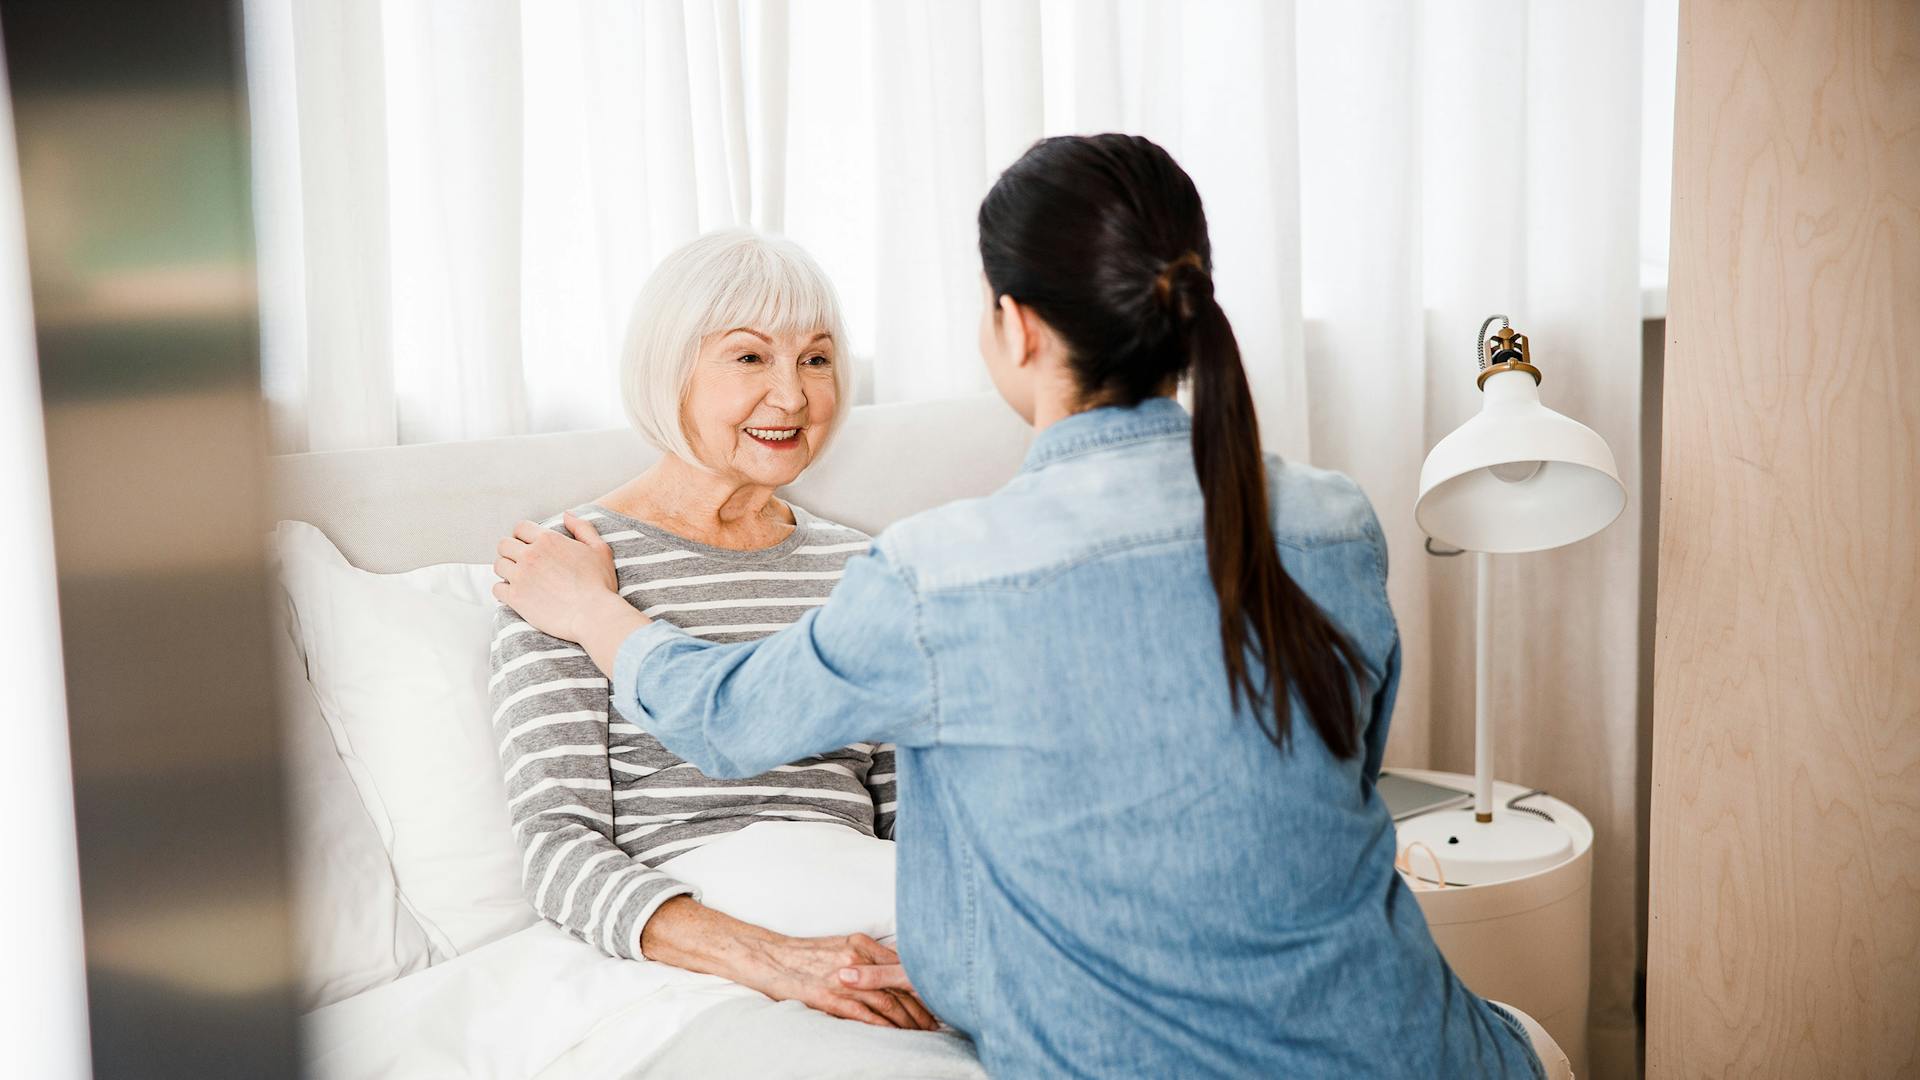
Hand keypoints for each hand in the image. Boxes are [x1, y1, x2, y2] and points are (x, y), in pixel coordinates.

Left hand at [492, 512, 630, 644]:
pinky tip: (514, 593)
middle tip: (520, 561)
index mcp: (548, 540)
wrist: (594, 615)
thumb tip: (567, 515)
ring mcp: (521, 576)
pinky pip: (497, 588)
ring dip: (506, 569)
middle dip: (510, 551)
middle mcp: (530, 555)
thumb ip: (582, 528)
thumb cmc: (599, 583)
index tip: (526, 544)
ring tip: (517, 577)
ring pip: (499, 565)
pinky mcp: (516, 598)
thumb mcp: (599, 549)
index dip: (522, 535)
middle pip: (504, 545)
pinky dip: (503, 590)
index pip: (520, 528)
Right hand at [736, 932, 937, 1030]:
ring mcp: (844, 979)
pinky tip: (895, 1036)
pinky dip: (884, 1026)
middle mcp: (857, 959)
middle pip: (899, 986)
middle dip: (920, 1008)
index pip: (900, 967)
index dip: (920, 987)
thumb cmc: (802, 954)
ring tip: (920, 1034)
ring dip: (907, 1021)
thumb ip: (864, 957)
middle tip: (934, 1024)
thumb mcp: (838, 946)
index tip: (934, 1000)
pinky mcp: (831, 997)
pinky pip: (865, 1014)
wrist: (768, 957)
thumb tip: (887, 970)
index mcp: (860, 944)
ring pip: (887, 1002)